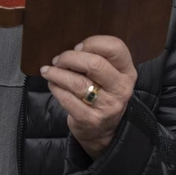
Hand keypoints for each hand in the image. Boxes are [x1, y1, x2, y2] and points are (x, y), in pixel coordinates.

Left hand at [41, 36, 137, 159]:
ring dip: (57, 73)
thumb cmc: (102, 95)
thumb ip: (98, 58)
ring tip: (48, 71)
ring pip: (77, 82)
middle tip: (58, 60)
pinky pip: (68, 99)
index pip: (115, 47)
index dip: (92, 43)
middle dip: (69, 58)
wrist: (105, 131)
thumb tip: (73, 50)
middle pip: (94, 64)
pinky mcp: (90, 119)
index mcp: (127, 72)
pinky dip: (56, 88)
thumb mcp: (110, 76)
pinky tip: (52, 84)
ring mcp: (107, 106)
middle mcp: (121, 89)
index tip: (78, 47)